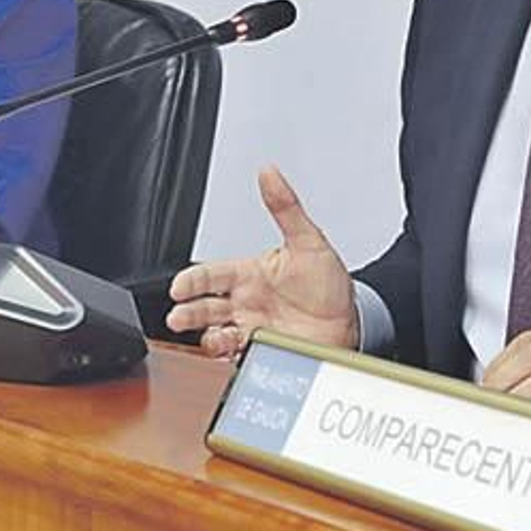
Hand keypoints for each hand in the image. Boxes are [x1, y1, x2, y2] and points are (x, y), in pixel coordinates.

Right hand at [167, 166, 358, 358]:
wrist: (351, 322)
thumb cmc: (328, 283)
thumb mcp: (309, 241)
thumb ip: (286, 207)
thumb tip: (269, 173)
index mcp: (249, 275)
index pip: (210, 274)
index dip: (191, 280)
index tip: (179, 286)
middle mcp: (245, 303)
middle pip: (203, 307)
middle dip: (188, 313)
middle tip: (179, 317)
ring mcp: (251, 329)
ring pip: (214, 334)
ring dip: (206, 337)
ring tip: (211, 338)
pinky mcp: (261, 353)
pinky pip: (235, 357)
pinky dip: (227, 357)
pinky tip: (231, 352)